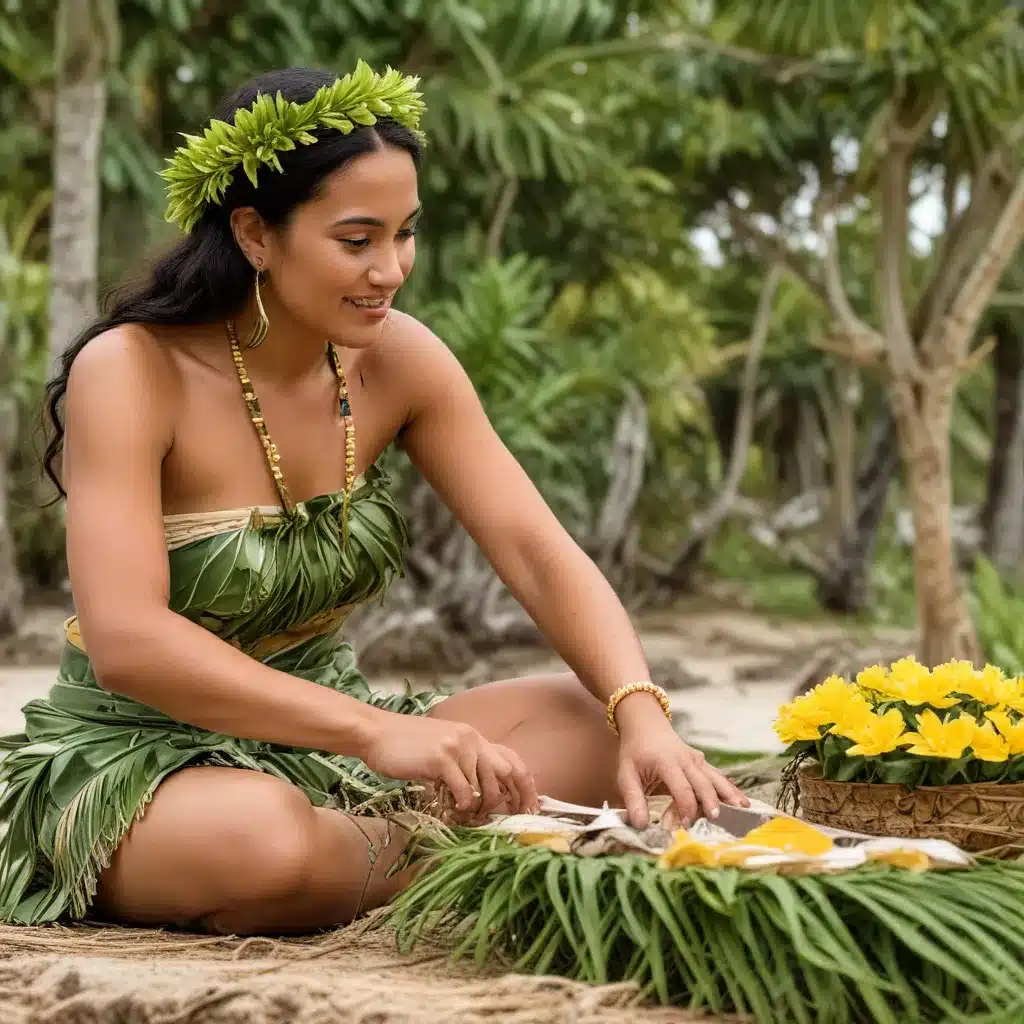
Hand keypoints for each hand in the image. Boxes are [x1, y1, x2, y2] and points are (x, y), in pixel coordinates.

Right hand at [356, 710, 537, 820]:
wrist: (376, 733)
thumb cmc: (406, 746)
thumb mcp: (443, 749)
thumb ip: (464, 764)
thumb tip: (484, 796)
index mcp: (474, 737)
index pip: (512, 760)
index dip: (526, 786)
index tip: (529, 809)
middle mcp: (471, 739)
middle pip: (507, 775)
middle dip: (509, 802)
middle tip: (502, 822)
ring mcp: (457, 748)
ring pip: (485, 788)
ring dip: (479, 810)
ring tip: (465, 817)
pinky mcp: (441, 759)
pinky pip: (464, 791)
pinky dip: (462, 806)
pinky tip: (450, 808)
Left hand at [613, 695, 749, 828]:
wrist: (645, 725)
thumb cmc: (635, 752)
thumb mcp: (626, 774)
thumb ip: (633, 799)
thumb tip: (640, 825)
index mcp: (667, 762)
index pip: (681, 787)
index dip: (686, 806)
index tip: (688, 824)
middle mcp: (686, 760)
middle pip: (703, 783)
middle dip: (711, 802)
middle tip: (716, 821)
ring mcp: (697, 760)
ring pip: (716, 778)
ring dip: (729, 794)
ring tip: (742, 810)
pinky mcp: (702, 763)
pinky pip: (718, 776)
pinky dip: (731, 789)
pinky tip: (743, 802)